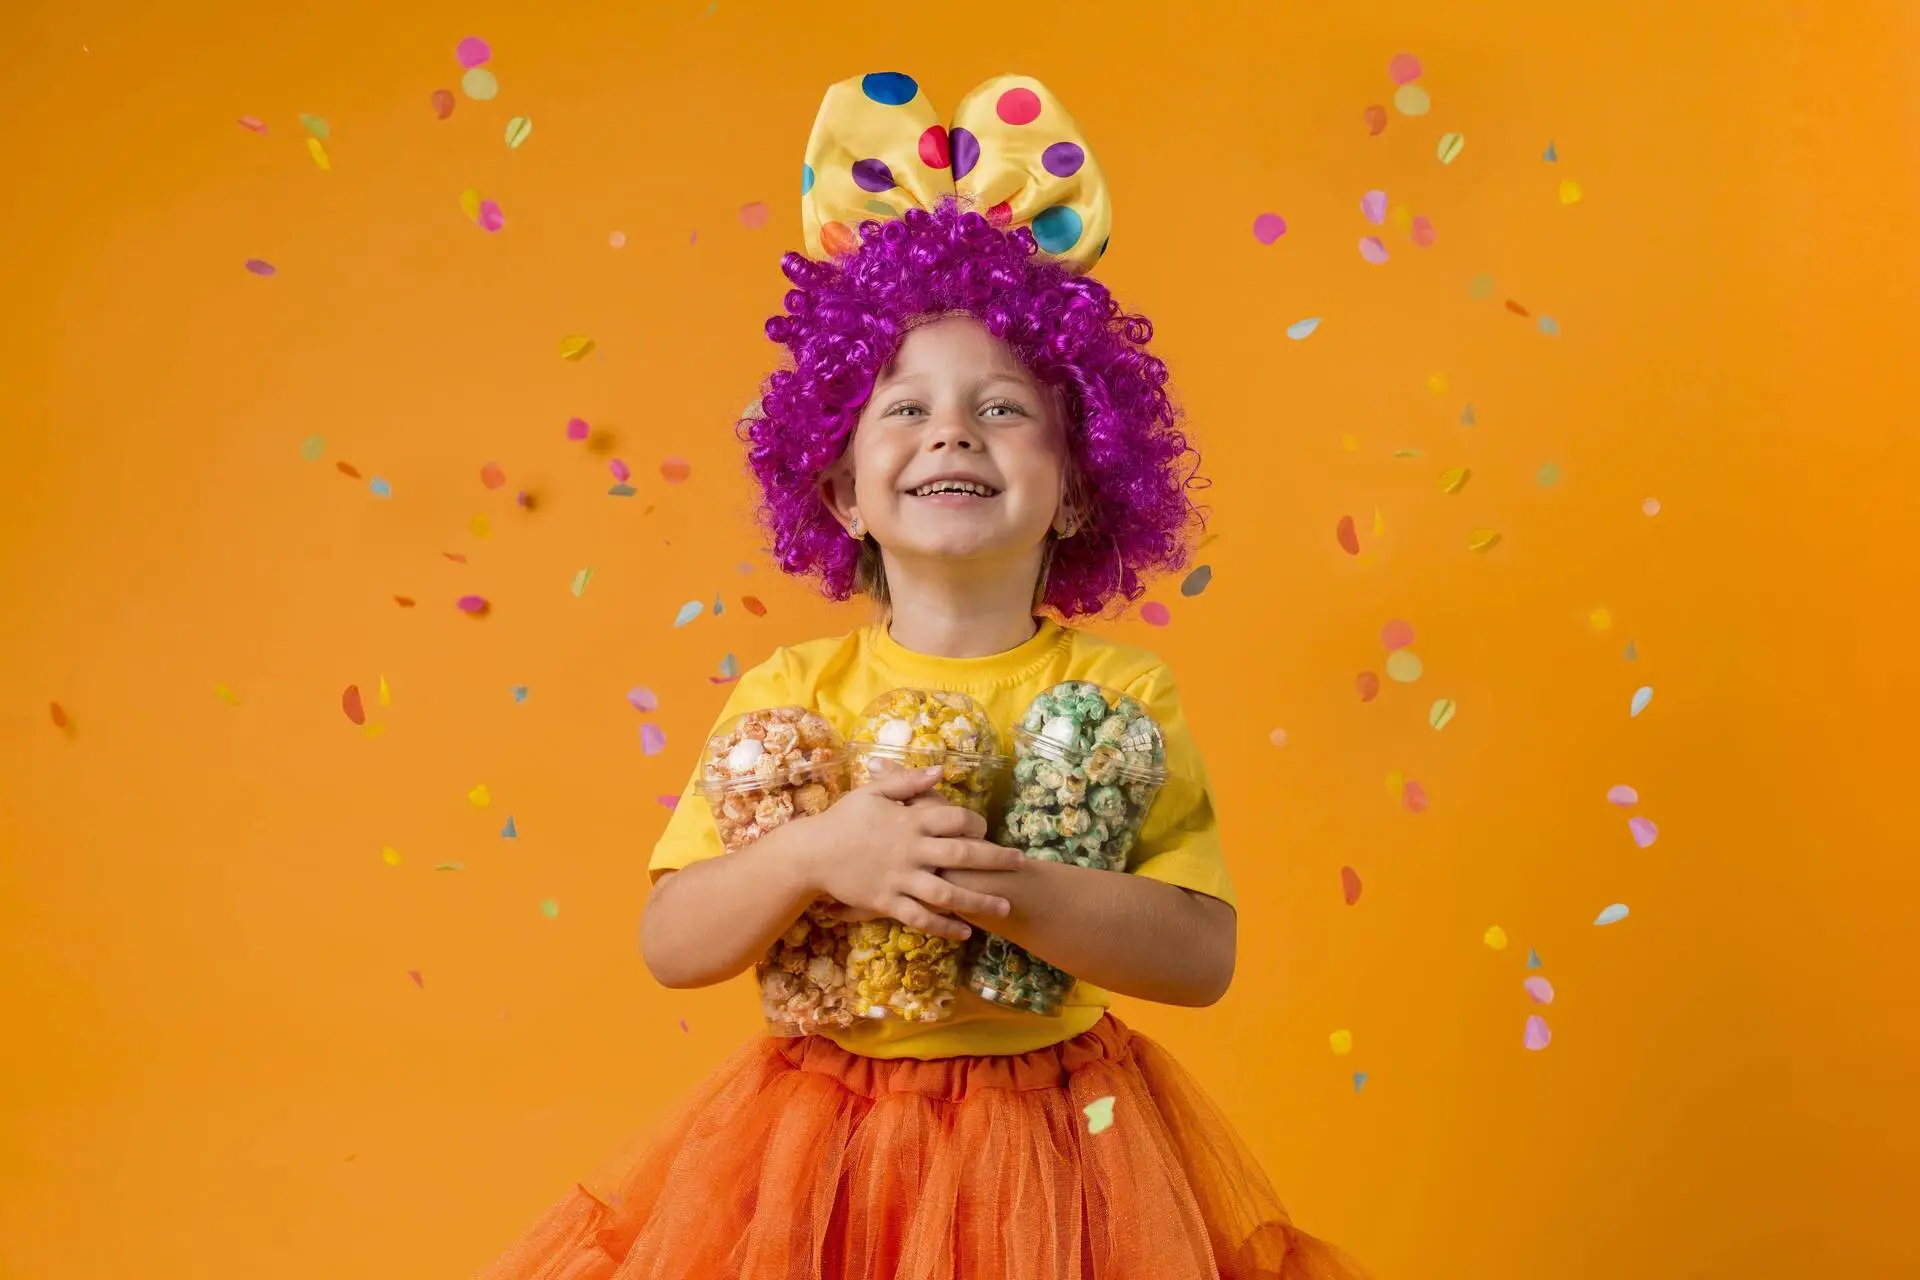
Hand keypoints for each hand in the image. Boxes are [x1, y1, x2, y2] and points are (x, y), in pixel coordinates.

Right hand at [793, 766, 1024, 940]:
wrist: (811, 853)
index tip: (987, 827)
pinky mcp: (888, 902)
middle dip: (996, 860)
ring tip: (1006, 906)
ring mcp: (901, 879)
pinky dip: (945, 927)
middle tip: (1021, 863)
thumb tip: (941, 771)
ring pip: (949, 893)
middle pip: (963, 855)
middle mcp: (911, 851)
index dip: (977, 822)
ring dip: (980, 901)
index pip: (956, 819)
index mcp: (910, 820)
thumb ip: (908, 780)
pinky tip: (966, 931)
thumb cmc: (843, 819)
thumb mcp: (872, 792)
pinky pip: (922, 918)